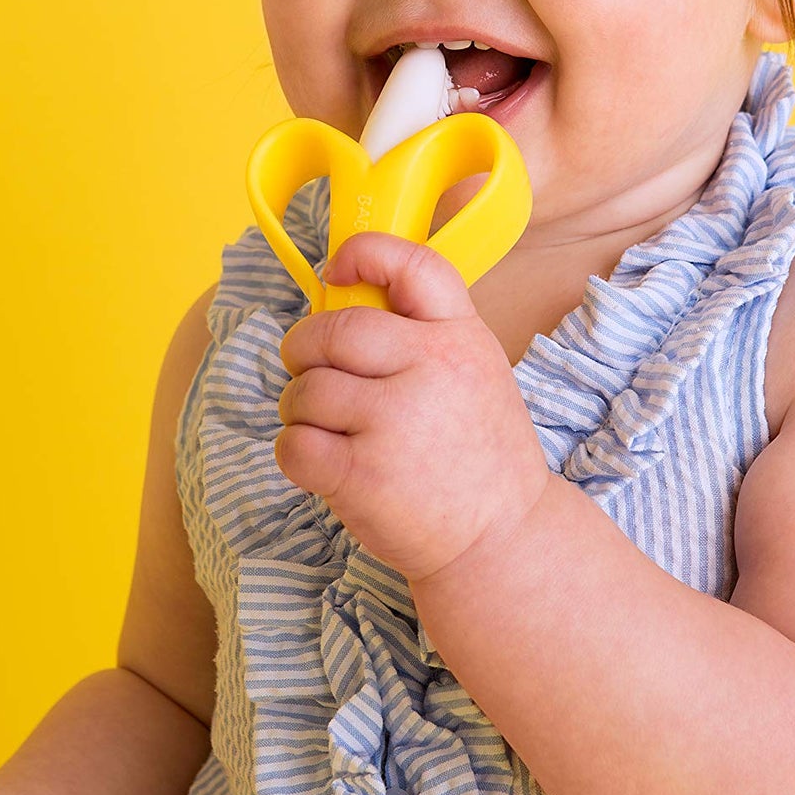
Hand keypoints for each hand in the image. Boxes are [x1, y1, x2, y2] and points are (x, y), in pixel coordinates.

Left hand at [276, 231, 552, 582]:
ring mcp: (394, 423)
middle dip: (304, 349)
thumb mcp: (477, 373)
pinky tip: (325, 465)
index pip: (412, 265)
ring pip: (304, 390)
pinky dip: (295, 453)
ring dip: (300, 409)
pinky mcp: (361, 474)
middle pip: (332, 330)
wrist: (502, 539)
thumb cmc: (478, 454)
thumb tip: (342, 296)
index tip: (335, 270)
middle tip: (310, 371)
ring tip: (330, 431)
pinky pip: (293, 443)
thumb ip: (424, 336)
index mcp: (461, 338)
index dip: (364, 254)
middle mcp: (431, 370)